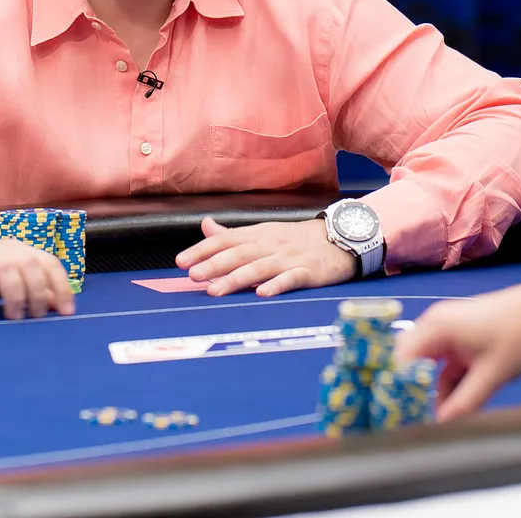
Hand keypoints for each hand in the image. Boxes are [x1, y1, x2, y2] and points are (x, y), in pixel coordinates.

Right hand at [0, 236, 74, 321]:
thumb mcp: (0, 277)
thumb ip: (27, 287)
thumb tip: (56, 306)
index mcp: (14, 249)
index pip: (48, 262)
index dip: (61, 286)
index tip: (66, 312)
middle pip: (30, 266)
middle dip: (39, 294)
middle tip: (36, 318)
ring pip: (7, 270)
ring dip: (16, 297)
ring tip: (15, 318)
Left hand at [175, 216, 356, 297]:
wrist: (340, 238)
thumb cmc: (295, 239)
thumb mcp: (263, 232)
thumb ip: (232, 234)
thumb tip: (205, 227)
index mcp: (257, 235)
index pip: (225, 240)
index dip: (202, 250)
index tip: (180, 261)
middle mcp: (270, 245)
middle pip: (238, 254)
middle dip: (213, 265)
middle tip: (192, 276)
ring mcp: (289, 258)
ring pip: (259, 268)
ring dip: (236, 279)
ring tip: (215, 290)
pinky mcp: (308, 272)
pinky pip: (291, 278)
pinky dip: (277, 285)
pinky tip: (262, 294)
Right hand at [393, 276, 520, 422]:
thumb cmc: (520, 334)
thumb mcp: (493, 375)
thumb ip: (466, 401)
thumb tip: (444, 423)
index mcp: (437, 327)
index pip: (401, 357)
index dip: (398, 383)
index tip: (401, 409)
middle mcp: (436, 324)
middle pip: (413, 359)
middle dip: (415, 387)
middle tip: (417, 414)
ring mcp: (449, 328)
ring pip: (431, 362)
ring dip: (436, 386)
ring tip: (445, 414)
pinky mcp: (462, 333)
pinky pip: (446, 360)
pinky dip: (450, 378)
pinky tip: (459, 399)